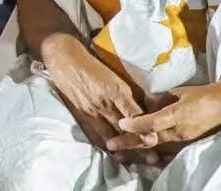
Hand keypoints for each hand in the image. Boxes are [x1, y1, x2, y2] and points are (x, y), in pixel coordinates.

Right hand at [42, 36, 144, 154]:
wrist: (65, 59)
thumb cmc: (92, 64)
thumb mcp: (114, 74)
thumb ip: (128, 91)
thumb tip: (147, 105)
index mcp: (116, 90)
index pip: (134, 114)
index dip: (144, 128)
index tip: (155, 139)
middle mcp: (105, 104)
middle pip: (124, 129)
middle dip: (138, 145)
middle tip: (154, 160)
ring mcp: (92, 112)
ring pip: (110, 136)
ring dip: (124, 150)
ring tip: (135, 162)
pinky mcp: (82, 116)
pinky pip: (96, 135)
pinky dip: (106, 145)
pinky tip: (115, 154)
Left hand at [106, 82, 220, 157]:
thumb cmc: (202, 95)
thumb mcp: (179, 92)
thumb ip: (160, 102)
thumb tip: (144, 109)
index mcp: (178, 114)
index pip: (154, 121)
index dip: (136, 124)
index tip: (120, 124)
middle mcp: (180, 132)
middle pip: (151, 140)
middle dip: (129, 143)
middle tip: (110, 146)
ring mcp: (185, 143)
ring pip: (157, 150)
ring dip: (138, 152)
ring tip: (121, 155)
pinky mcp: (189, 148)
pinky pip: (169, 156)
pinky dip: (154, 158)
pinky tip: (142, 160)